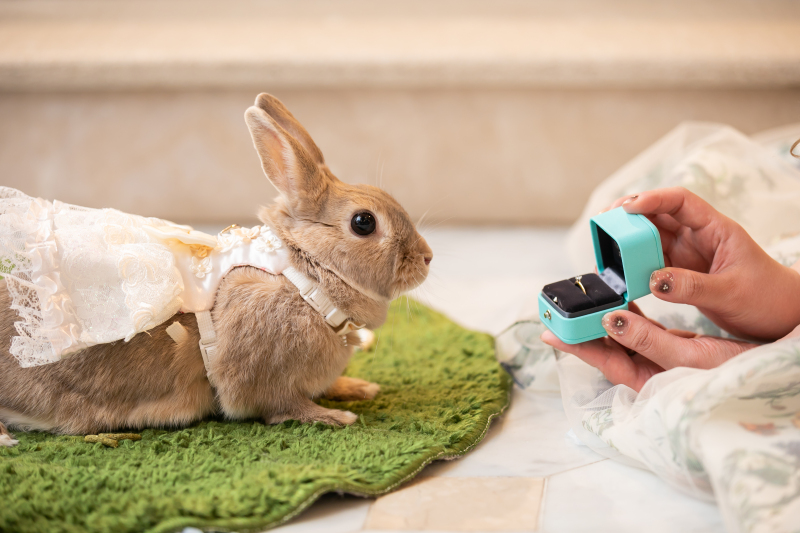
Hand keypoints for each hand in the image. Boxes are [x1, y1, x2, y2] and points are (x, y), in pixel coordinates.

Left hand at [541, 303, 756, 391]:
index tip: (549, 332)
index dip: (576, 346)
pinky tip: (618, 297)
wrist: (766, 364)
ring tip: (579, 301)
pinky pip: (640, 327)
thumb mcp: (688, 354)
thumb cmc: (731, 367)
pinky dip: (628, 311)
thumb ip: (647, 340)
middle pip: (605, 348)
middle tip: (554, 312)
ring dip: (600, 318)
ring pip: (620, 336)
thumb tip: (609, 321)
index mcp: (647, 380)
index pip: (603, 361)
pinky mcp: (670, 344)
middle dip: (580, 330)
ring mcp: (657, 357)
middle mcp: (647, 370)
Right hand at [606, 187, 799, 340]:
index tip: (627, 207)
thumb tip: (652, 281)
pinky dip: (632, 265)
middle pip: (657, 215)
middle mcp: (698, 237)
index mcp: (716, 229)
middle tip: (605, 223)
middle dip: (629, 215)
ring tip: (605, 247)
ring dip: (627, 241)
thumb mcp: (730, 293)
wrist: (779, 318)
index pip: (680, 201)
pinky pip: (649, 263)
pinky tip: (619, 272)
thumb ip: (691, 287)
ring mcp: (686, 255)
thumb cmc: (767, 298)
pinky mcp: (678, 274)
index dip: (652, 198)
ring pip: (649, 239)